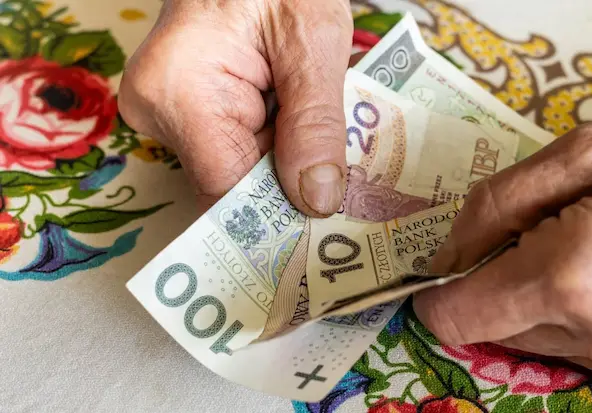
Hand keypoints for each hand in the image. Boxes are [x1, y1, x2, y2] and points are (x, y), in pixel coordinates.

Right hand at [118, 0, 351, 214]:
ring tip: (328, 130)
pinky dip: (279, 139)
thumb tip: (317, 201)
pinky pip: (238, 144)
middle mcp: (159, 110)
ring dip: (291, 157)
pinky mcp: (188, 109)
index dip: (279, 213)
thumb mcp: (311, 38)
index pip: (226, 187)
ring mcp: (170, 111)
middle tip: (350, 178)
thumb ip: (315, 121)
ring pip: (242, 167)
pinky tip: (304, 117)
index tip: (330, 227)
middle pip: (234, 182)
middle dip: (294, 181)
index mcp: (178, 91)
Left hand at [413, 97, 591, 410]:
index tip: (451, 269)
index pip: (456, 316)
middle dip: (508, 283)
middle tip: (555, 234)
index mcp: (574, 277)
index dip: (442, 291)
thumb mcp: (586, 149)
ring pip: (547, 343)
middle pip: (500, 327)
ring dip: (554, 303)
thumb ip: (496, 205)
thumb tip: (445, 255)